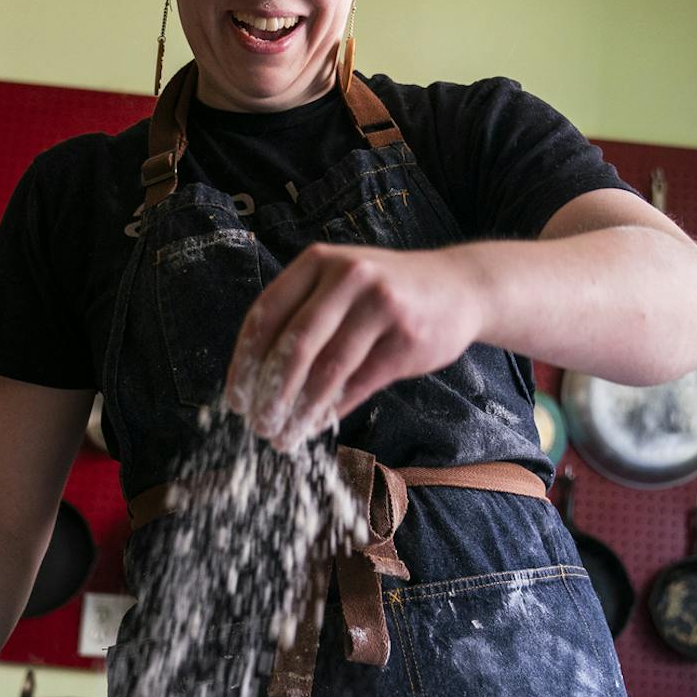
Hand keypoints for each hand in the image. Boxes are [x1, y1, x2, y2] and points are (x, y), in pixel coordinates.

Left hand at [224, 243, 484, 449]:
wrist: (460, 287)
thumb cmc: (387, 291)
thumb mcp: (342, 282)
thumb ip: (302, 314)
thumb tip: (255, 377)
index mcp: (320, 261)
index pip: (267, 313)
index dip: (246, 361)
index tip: (236, 397)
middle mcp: (349, 277)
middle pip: (295, 344)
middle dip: (271, 392)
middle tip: (257, 424)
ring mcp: (381, 307)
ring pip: (327, 370)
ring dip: (300, 410)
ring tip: (283, 435)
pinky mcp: (407, 340)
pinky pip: (359, 384)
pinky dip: (332, 411)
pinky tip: (316, 427)